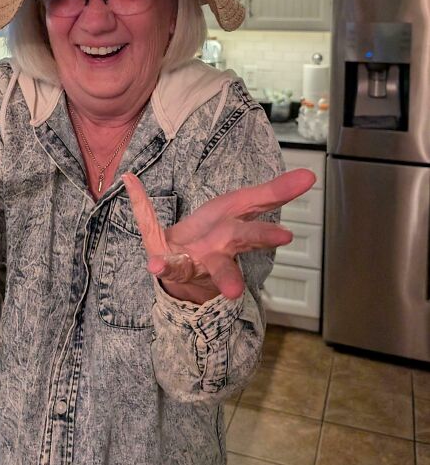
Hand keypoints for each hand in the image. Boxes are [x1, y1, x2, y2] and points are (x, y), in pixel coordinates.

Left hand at [122, 169, 315, 304]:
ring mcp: (199, 260)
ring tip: (235, 290)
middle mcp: (221, 244)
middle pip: (240, 237)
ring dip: (224, 276)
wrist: (179, 274)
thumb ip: (271, 193)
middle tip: (284, 235)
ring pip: (212, 267)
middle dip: (260, 235)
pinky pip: (167, 263)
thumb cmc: (210, 236)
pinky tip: (153, 259)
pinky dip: (159, 258)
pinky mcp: (175, 268)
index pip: (258, 203)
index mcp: (234, 223)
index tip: (308, 179)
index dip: (281, 191)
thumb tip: (311, 174)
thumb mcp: (240, 209)